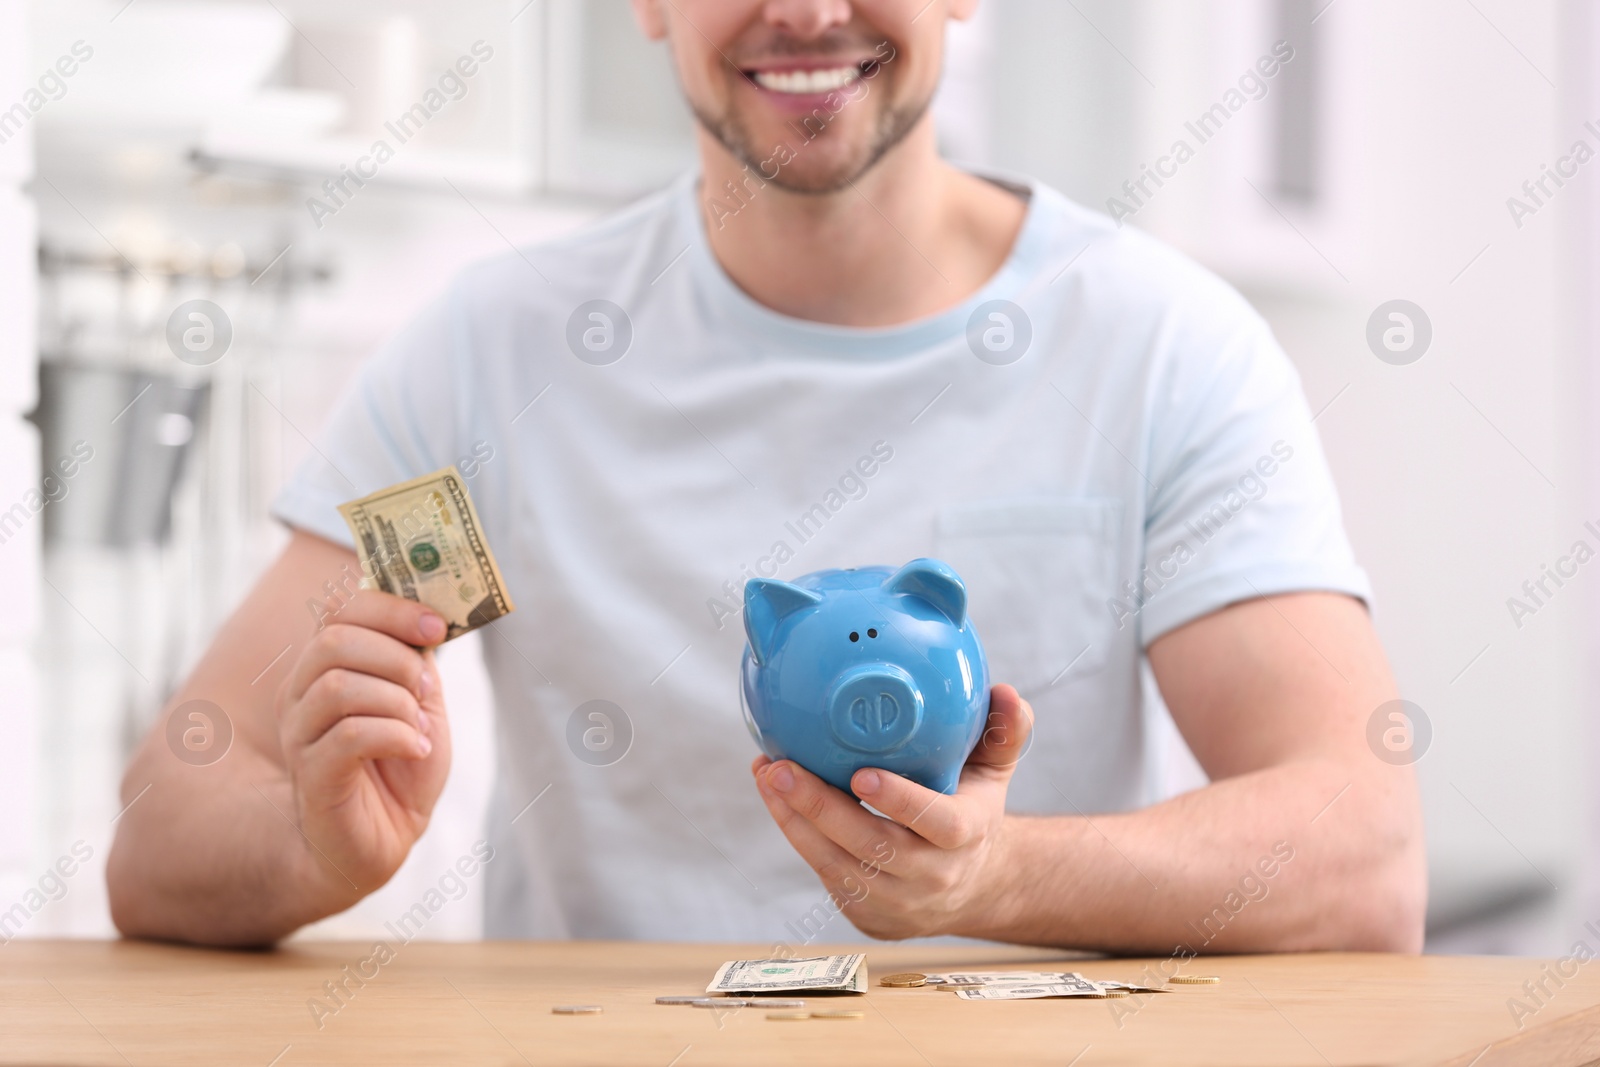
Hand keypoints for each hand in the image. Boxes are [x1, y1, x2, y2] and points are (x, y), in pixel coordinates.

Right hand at [275, 592, 450, 900]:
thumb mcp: (419, 704)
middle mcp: (301, 695)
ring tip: (418, 730)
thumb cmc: (398, 768)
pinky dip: (397, 736)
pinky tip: (415, 750)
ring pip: (339, 687)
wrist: (380, 840)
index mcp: (324, 668)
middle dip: (396, 659)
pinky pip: (351, 735)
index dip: (392, 609)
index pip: (341, 610)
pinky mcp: (312, 775)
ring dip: (397, 703)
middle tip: (425, 692)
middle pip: (334, 641)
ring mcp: (301, 736)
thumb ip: (417, 662)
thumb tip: (428, 619)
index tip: (437, 627)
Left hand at [753, 683, 1033, 939]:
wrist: (973, 886)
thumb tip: (1006, 691)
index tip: (861, 774)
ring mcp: (898, 904)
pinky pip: (826, 876)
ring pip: (837, 866)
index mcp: (966, 836)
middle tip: (781, 767)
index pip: (937, 823)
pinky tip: (777, 798)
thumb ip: (1005, 730)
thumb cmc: (975, 811)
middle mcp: (932, 877)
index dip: (900, 802)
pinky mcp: (868, 916)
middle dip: (820, 808)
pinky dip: (798, 836)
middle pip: (872, 847)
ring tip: (768, 775)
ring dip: (795, 821)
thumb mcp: (996, 771)